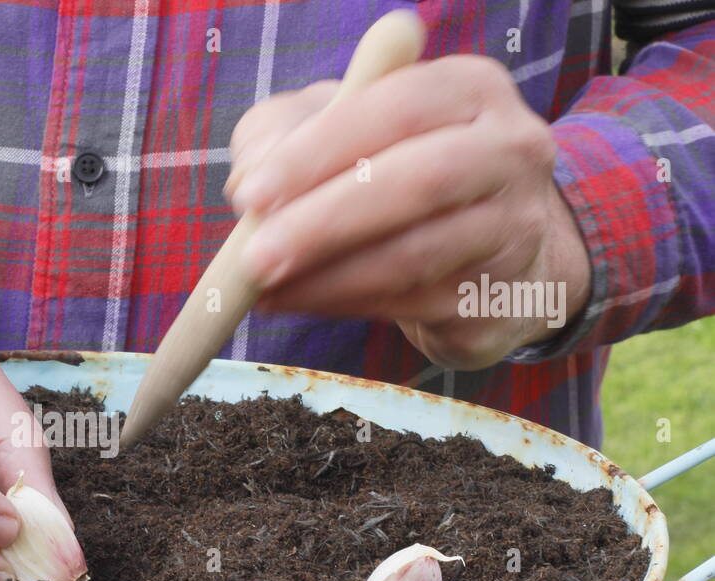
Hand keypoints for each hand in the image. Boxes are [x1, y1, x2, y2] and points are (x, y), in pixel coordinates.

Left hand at [225, 56, 591, 369]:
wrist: (487, 255)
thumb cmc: (391, 173)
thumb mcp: (335, 132)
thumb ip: (283, 135)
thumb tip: (250, 180)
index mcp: (471, 91)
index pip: (397, 107)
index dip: (319, 151)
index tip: (252, 196)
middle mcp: (509, 152)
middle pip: (419, 182)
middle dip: (324, 223)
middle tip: (254, 258)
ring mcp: (515, 229)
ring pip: (415, 255)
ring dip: (326, 278)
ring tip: (262, 287)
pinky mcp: (497, 299)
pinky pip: (412, 304)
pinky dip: (342, 305)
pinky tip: (295, 301)